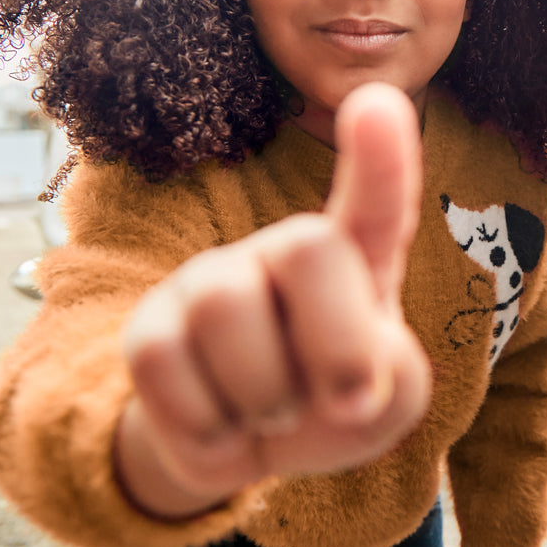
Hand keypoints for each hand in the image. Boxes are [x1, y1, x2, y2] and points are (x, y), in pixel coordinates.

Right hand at [114, 83, 430, 518]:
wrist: (248, 444)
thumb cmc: (329, 404)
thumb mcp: (386, 403)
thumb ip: (396, 381)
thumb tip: (347, 373)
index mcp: (353, 259)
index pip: (374, 204)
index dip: (380, 160)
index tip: (377, 102)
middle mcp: (280, 252)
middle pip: (310, 248)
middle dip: (338, 345)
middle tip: (347, 401)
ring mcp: (211, 283)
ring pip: (228, 313)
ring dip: (267, 399)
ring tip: (273, 412)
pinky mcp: (151, 327)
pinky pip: (166, 367)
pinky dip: (210, 431)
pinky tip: (222, 424)